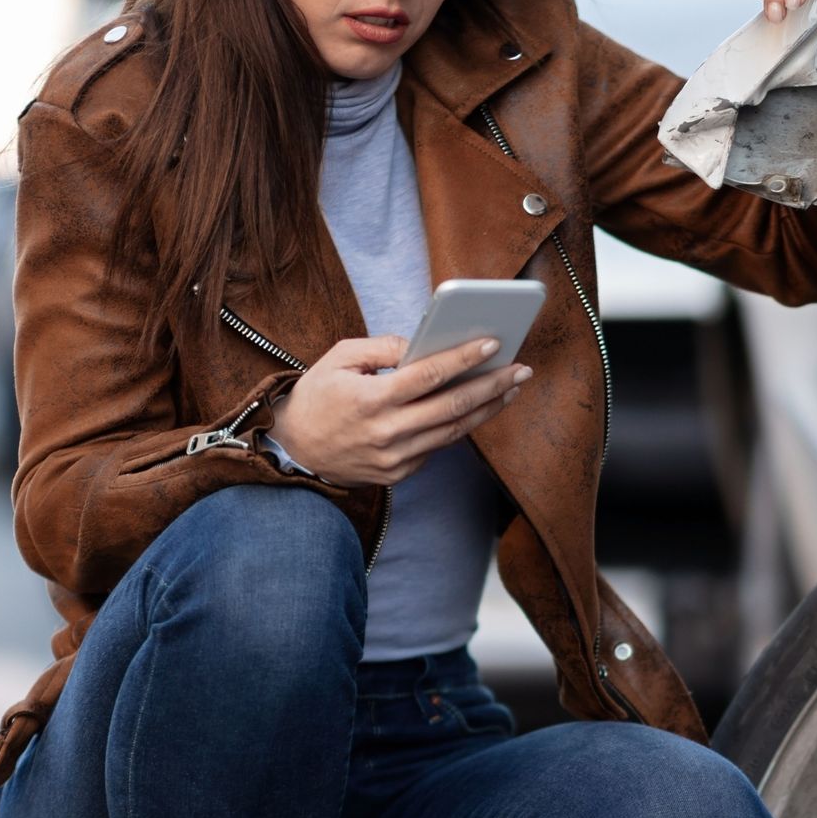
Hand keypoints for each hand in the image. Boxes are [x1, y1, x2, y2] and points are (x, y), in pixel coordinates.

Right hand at [266, 335, 530, 486]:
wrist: (294, 450)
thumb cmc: (318, 395)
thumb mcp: (340, 358)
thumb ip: (384, 348)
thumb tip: (425, 345)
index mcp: (370, 400)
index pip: (427, 376)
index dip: (463, 359)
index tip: (493, 344)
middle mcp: (386, 433)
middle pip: (452, 407)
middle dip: (492, 386)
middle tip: (522, 369)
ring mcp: (395, 458)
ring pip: (453, 431)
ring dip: (487, 408)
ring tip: (511, 387)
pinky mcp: (399, 473)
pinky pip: (437, 446)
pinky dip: (461, 425)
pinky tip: (480, 407)